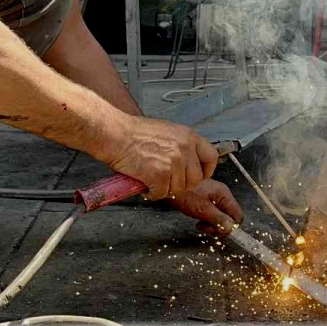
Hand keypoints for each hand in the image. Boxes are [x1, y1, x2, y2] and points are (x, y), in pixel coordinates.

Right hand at [102, 115, 217, 199]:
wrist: (116, 134)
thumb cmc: (135, 133)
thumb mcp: (168, 132)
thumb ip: (181, 146)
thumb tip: (187, 163)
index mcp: (189, 137)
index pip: (211, 157)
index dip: (205, 171)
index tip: (197, 176)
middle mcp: (185, 149)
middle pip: (195, 179)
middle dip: (182, 184)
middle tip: (167, 181)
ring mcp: (174, 163)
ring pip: (178, 189)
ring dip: (164, 189)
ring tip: (152, 179)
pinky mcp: (160, 175)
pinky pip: (161, 194)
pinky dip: (151, 193)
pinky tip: (144, 183)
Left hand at [169, 179, 243, 234]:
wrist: (170, 183)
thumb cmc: (184, 194)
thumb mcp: (202, 209)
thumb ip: (217, 218)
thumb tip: (231, 228)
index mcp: (224, 195)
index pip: (238, 216)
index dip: (230, 227)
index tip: (218, 231)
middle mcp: (222, 196)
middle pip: (230, 218)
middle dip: (219, 227)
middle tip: (206, 228)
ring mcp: (215, 198)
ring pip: (222, 218)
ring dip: (212, 225)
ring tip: (200, 224)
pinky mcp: (208, 201)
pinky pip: (214, 215)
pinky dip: (208, 221)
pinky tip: (199, 220)